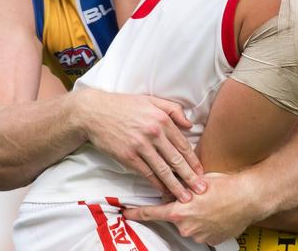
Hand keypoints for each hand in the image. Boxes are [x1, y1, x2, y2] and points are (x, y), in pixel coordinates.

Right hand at [79, 89, 206, 201]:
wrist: (95, 112)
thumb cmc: (124, 105)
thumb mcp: (151, 100)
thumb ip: (172, 109)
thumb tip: (189, 124)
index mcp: (162, 119)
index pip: (183, 144)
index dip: (194, 160)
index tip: (202, 172)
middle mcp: (154, 133)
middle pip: (176, 160)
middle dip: (190, 177)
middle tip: (201, 190)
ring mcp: (140, 146)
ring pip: (163, 170)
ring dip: (175, 186)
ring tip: (185, 198)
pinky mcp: (128, 156)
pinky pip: (146, 173)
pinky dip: (156, 184)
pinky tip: (163, 191)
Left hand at [123, 172, 261, 244]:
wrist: (249, 198)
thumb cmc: (225, 186)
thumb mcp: (198, 180)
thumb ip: (179, 185)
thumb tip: (168, 186)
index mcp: (180, 210)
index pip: (152, 213)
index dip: (137, 213)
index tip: (126, 213)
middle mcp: (186, 226)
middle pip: (175, 217)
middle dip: (182, 209)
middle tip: (198, 198)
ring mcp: (199, 236)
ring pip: (190, 225)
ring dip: (196, 217)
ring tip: (213, 204)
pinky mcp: (211, 240)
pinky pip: (203, 232)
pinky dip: (207, 224)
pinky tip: (218, 213)